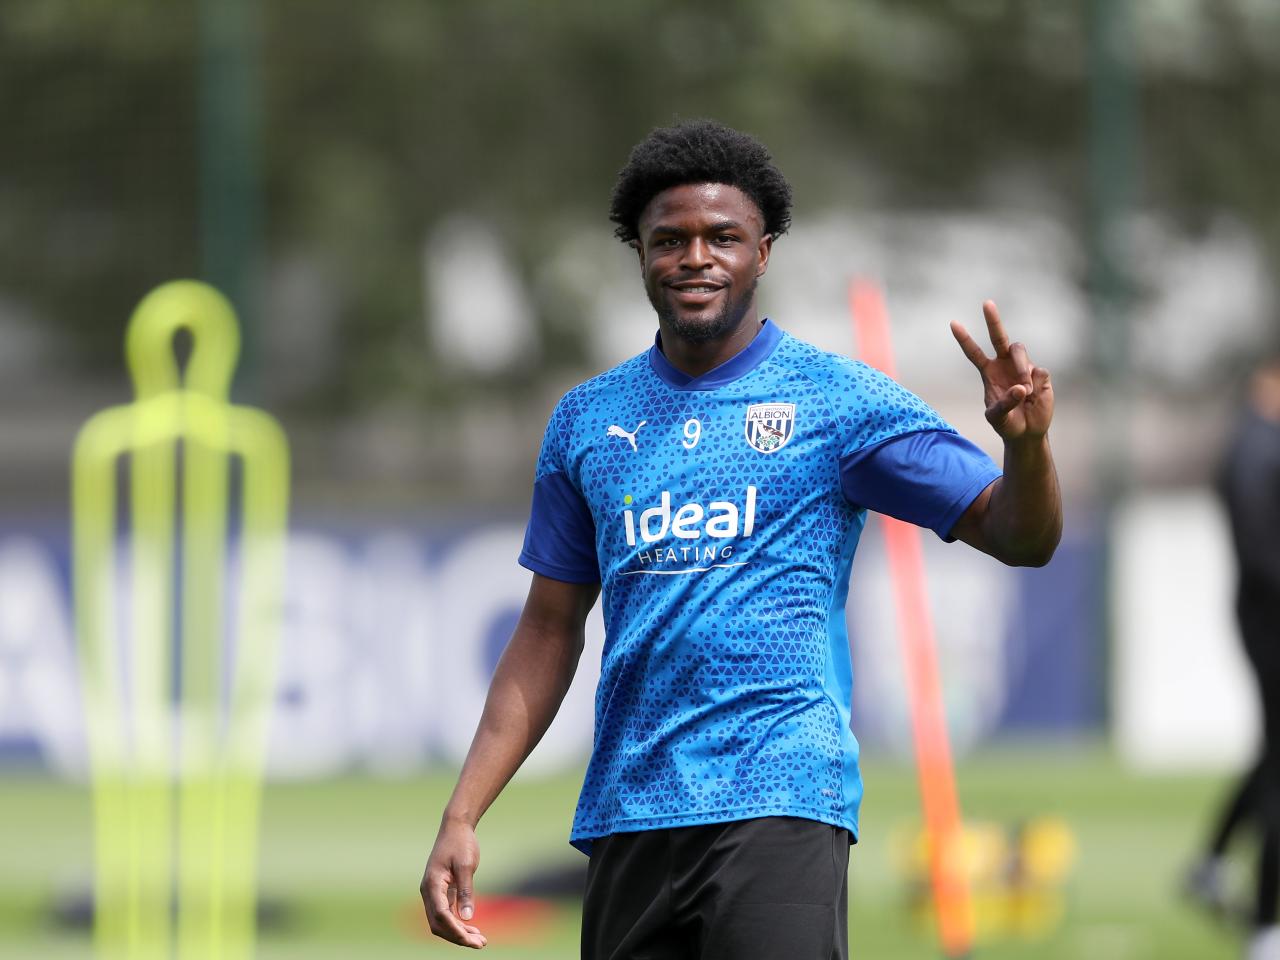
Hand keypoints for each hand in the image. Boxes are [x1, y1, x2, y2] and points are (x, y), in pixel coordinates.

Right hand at [421, 818, 486, 948]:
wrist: (455, 827)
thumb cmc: (461, 843)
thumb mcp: (466, 865)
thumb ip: (466, 891)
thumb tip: (467, 917)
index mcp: (432, 884)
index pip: (441, 915)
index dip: (455, 930)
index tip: (472, 939)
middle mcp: (428, 891)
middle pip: (438, 924)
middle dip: (458, 936)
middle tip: (481, 943)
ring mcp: (433, 892)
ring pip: (441, 921)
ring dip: (458, 932)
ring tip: (480, 940)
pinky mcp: (440, 891)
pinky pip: (445, 913)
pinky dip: (457, 923)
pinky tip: (472, 928)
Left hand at [951, 300, 1052, 442]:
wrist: (1027, 432)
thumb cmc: (1007, 423)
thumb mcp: (997, 418)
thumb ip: (1004, 404)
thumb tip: (1020, 388)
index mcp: (988, 372)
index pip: (974, 352)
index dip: (964, 338)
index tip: (953, 323)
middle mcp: (1005, 364)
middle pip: (999, 337)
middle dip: (993, 320)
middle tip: (986, 303)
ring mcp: (1023, 367)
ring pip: (1020, 351)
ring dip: (1020, 370)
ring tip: (1024, 392)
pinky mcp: (1041, 374)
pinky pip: (1039, 371)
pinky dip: (1035, 385)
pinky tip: (1034, 397)